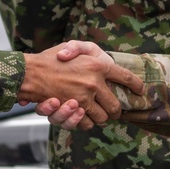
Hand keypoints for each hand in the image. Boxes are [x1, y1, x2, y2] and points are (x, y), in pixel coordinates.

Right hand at [21, 41, 141, 129]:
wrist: (29, 72)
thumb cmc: (50, 58)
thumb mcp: (72, 46)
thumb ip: (87, 51)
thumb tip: (103, 64)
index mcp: (99, 64)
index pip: (126, 77)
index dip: (135, 85)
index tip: (140, 90)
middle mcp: (95, 82)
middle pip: (115, 106)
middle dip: (115, 110)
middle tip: (112, 110)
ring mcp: (84, 98)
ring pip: (102, 117)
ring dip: (100, 117)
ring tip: (96, 113)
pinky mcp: (73, 109)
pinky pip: (86, 122)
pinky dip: (85, 121)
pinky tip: (82, 115)